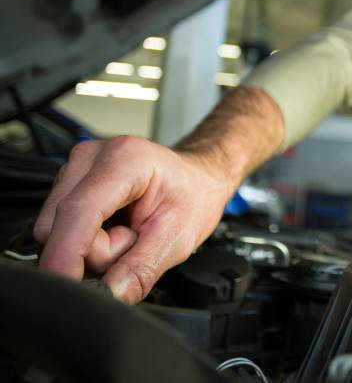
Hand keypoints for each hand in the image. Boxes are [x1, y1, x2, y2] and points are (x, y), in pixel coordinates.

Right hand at [33, 136, 233, 302]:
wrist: (196, 179)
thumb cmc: (193, 198)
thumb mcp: (179, 239)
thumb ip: (141, 270)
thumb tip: (110, 295)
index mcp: (125, 160)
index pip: (78, 212)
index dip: (67, 255)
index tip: (69, 286)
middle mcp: (92, 157)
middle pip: (60, 227)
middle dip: (94, 252)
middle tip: (135, 240)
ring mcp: (76, 166)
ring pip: (54, 230)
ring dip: (90, 246)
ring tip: (127, 232)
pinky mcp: (67, 181)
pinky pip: (58, 227)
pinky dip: (85, 237)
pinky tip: (112, 227)